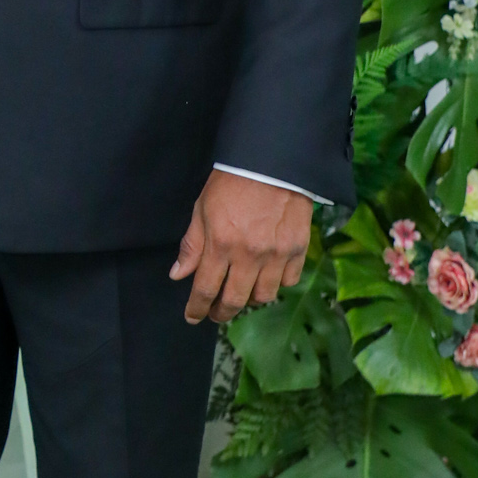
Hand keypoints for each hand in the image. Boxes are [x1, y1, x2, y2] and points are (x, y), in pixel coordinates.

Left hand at [170, 169, 311, 325]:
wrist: (272, 161)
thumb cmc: (232, 182)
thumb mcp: (202, 209)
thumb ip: (192, 245)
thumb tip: (178, 274)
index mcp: (221, 244)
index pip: (206, 289)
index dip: (197, 308)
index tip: (192, 316)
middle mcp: (249, 254)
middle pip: (235, 300)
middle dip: (221, 312)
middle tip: (216, 313)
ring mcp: (276, 254)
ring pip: (264, 296)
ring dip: (250, 299)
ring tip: (242, 292)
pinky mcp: (298, 248)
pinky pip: (288, 281)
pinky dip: (277, 283)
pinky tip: (268, 275)